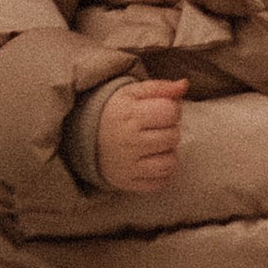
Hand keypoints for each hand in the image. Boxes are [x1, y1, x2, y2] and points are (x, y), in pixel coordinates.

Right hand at [95, 76, 185, 193]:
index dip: (171, 109)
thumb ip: (161, 88)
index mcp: (129, 116)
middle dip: (169, 130)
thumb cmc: (115, 112)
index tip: (158, 110)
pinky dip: (161, 173)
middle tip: (154, 128)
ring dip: (168, 153)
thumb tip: (184, 85)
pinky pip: (160, 183)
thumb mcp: (133, 92)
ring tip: (154, 145)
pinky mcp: (127, 183)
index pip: (171, 112)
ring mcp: (128, 166)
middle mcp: (128, 142)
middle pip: (173, 137)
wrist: (83, 138)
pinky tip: (150, 161)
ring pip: (170, 162)